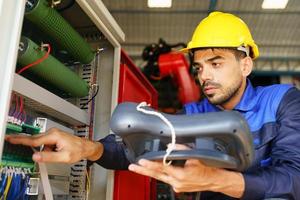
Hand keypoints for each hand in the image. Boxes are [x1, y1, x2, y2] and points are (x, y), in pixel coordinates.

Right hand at [5, 128, 102, 163]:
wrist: (86, 146)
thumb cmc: (78, 150)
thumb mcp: (64, 157)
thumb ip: (49, 157)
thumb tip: (36, 156)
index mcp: (54, 136)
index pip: (34, 140)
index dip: (21, 140)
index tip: (11, 139)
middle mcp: (52, 132)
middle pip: (35, 140)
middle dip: (26, 143)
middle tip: (14, 142)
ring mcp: (53, 134)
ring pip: (40, 143)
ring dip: (43, 150)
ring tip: (56, 154)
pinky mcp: (54, 136)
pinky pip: (45, 144)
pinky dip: (47, 149)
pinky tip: (56, 152)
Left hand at [128, 144, 243, 197]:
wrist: (215, 180)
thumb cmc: (207, 168)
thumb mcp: (195, 155)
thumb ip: (181, 149)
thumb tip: (169, 147)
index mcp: (180, 174)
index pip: (161, 168)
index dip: (150, 164)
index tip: (142, 161)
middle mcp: (177, 182)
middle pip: (156, 175)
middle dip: (143, 171)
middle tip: (133, 167)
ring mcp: (177, 187)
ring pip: (159, 178)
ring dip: (149, 173)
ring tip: (138, 168)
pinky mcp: (178, 188)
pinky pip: (166, 180)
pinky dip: (160, 174)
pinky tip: (154, 170)